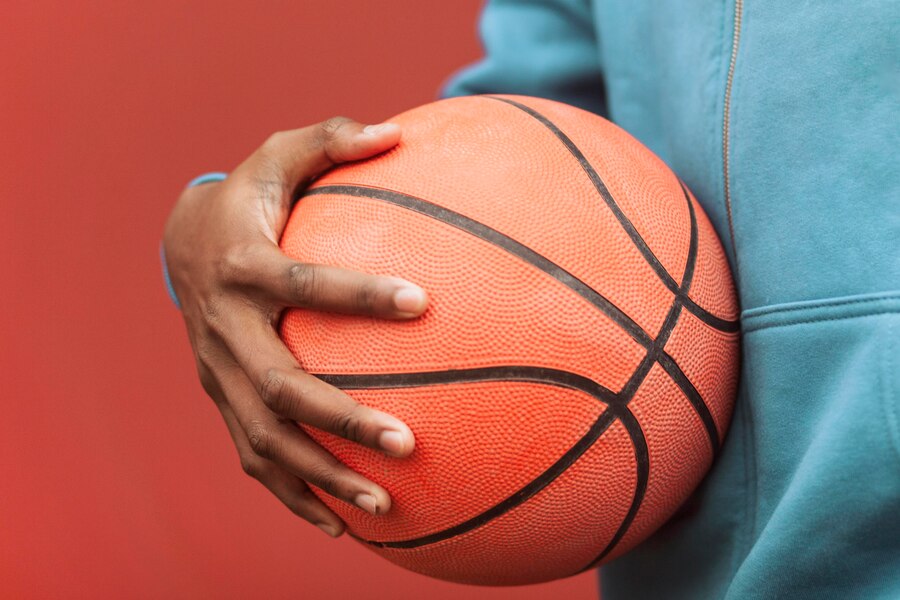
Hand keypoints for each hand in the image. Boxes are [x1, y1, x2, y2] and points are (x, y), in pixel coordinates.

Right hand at [163, 118, 426, 537]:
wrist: (183, 246)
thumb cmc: (250, 200)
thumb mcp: (278, 156)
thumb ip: (331, 140)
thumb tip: (398, 131)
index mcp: (243, 267)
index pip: (300, 284)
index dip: (357, 293)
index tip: (423, 302)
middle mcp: (225, 331)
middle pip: (280, 385)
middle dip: (343, 417)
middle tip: (410, 440)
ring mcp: (219, 377)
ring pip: (267, 439)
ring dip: (324, 476)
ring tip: (386, 506)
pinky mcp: (224, 404)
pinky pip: (256, 460)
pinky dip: (295, 496)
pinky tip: (342, 526)